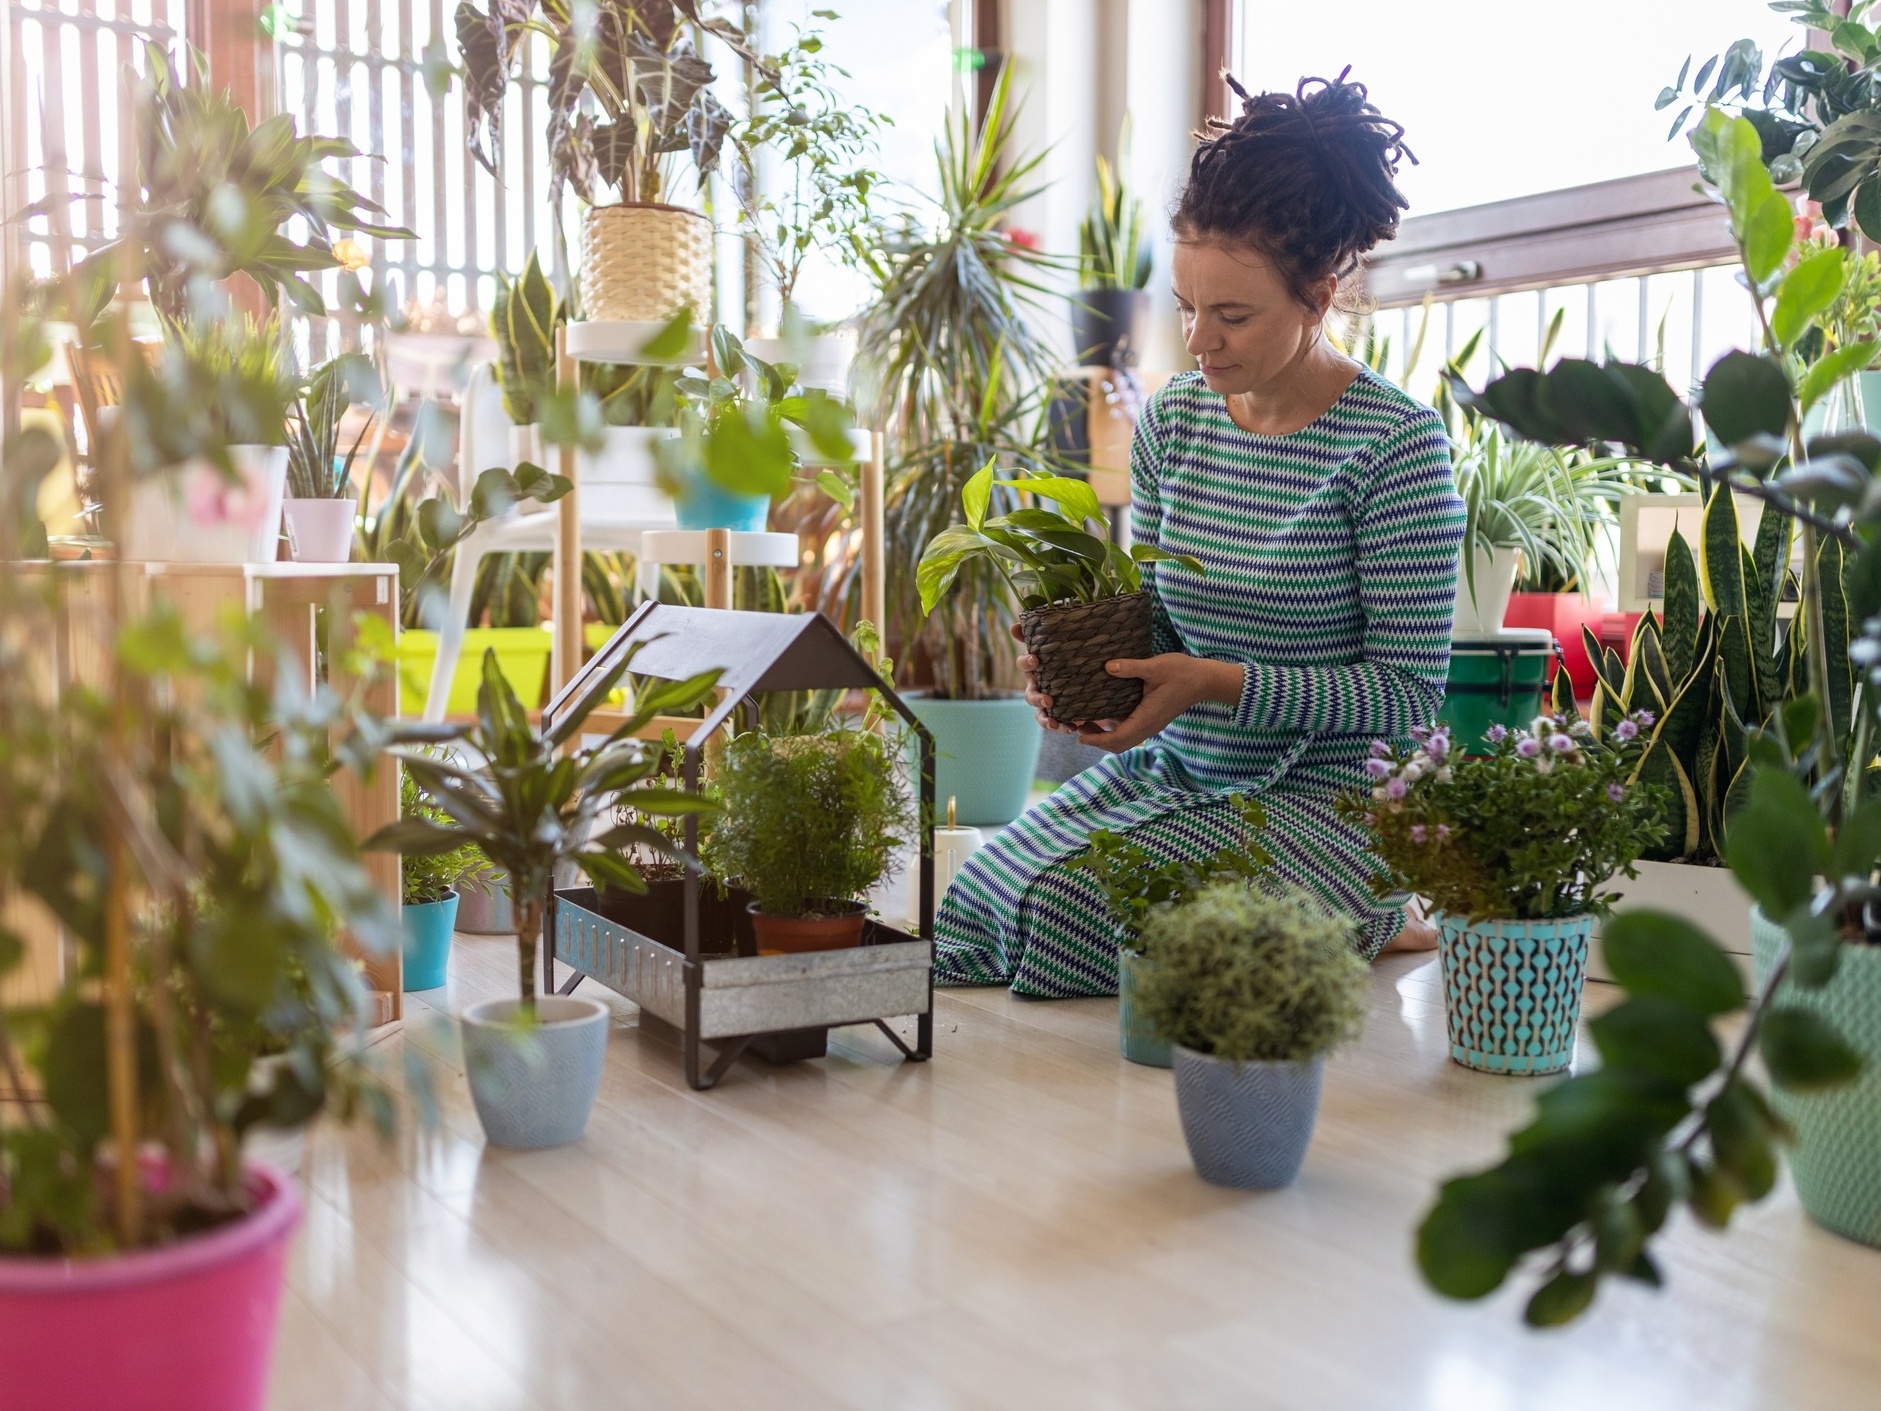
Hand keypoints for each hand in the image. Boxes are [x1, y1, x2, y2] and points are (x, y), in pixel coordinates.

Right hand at [1011, 622, 1085, 734]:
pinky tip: (1073, 727)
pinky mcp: (1060, 714)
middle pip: (1030, 696)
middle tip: (1048, 700)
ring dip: (1046, 720)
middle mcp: (1037, 688)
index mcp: (1034, 670)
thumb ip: (1036, 634)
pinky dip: (1063, 727)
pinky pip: (1057, 724)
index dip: (1026, 662)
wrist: (1084, 673)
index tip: (1035, 659)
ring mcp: (1046, 703)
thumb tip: (1014, 626)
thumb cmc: (1064, 655)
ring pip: (1040, 715)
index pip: (1023, 665)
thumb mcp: (1056, 643)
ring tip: (1055, 723)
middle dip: (1038, 698)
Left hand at [1075, 654, 1245, 752]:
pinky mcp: (1152, 720)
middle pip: (1118, 744)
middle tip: (1076, 729)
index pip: (1118, 737)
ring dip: (1104, 736)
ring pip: (1124, 740)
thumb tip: (1107, 666)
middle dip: (1096, 740)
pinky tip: (1103, 717)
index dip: (1097, 739)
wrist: (1204, 680)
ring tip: (1085, 724)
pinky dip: (1114, 729)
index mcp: (1147, 718)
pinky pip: (1130, 732)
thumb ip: (1131, 667)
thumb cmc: (1182, 672)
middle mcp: (1148, 726)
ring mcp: (1151, 725)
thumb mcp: (1156, 667)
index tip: (1079, 736)